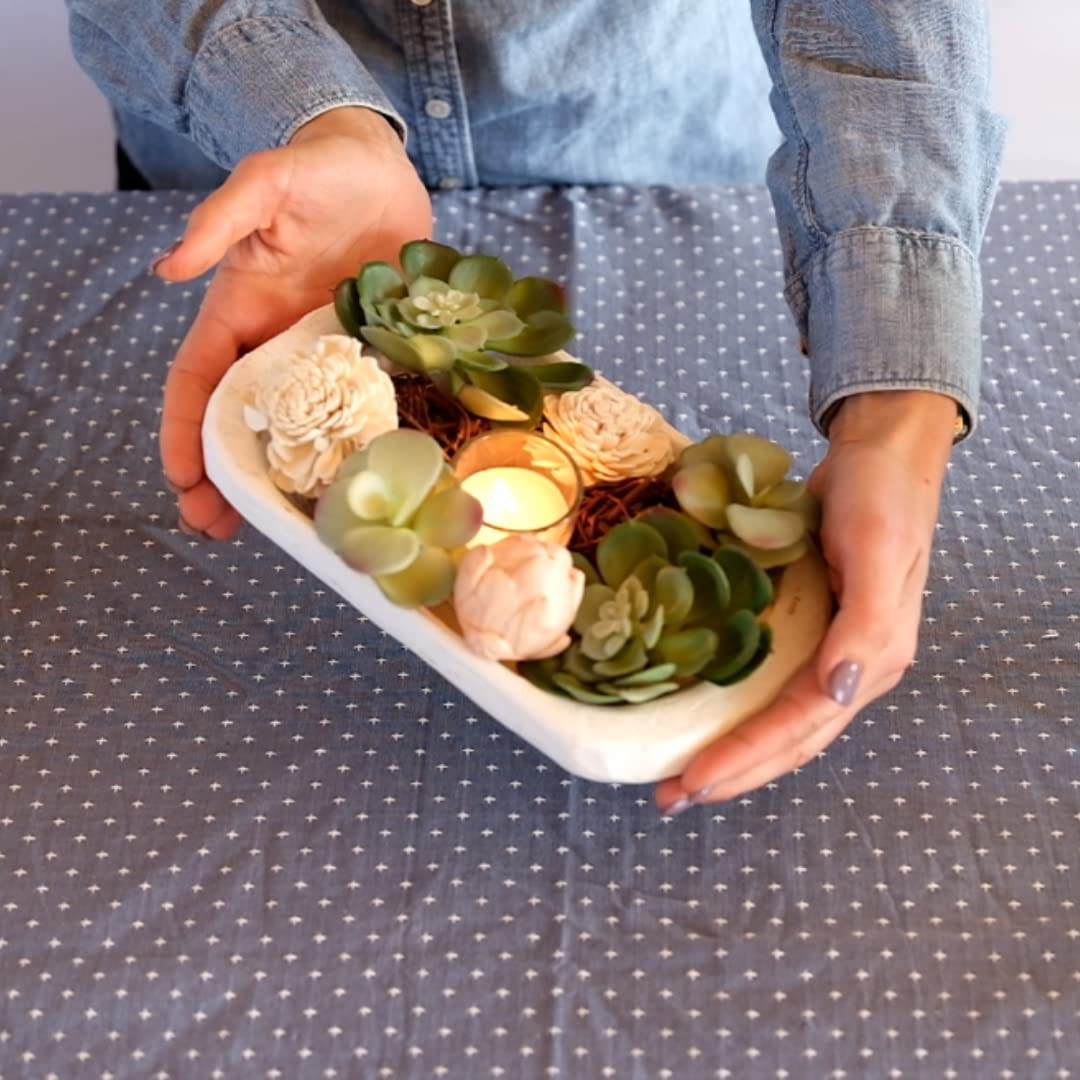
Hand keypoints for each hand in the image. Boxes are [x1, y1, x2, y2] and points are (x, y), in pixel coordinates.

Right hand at [156, 106, 431, 538]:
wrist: (385, 169)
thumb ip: (224, 220)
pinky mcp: (369, 356)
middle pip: (240, 420)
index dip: (184, 430)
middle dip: (222, 474)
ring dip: (281, 477)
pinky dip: (349, 448)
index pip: (198, 380)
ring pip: (296, 429)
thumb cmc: (320, 168)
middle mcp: (277, 343)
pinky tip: (353, 487)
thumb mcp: (267, 182)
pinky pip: (357, 410)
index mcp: (240, 311)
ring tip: (280, 528)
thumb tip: (170, 268)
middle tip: (215, 528)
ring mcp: (324, 356)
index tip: (182, 481)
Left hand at [655, 390, 958, 813]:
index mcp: (872, 659)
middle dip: (732, 772)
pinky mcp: (806, 625)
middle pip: (787, 738)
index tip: (691, 782)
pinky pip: (768, 684)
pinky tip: (706, 723)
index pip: (799, 726)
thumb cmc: (881, 498)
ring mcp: (828, 649)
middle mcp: (849, 666)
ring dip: (732, 751)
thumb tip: (841, 695)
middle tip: (671, 799)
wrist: (882, 452)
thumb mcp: (878, 554)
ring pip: (777, 719)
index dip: (746, 758)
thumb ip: (864, 629)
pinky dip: (738, 712)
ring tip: (681, 777)